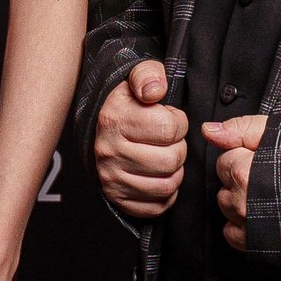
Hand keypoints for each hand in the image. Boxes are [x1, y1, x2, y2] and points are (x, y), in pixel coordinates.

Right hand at [93, 59, 187, 217]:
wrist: (102, 128)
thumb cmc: (127, 104)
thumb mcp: (135, 78)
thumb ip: (148, 74)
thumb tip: (155, 89)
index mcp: (114, 120)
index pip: (169, 128)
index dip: (178, 122)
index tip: (169, 118)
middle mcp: (109, 151)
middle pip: (171, 160)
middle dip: (178, 148)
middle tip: (169, 141)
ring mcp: (111, 178)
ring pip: (166, 185)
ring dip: (175, 172)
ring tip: (165, 157)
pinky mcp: (117, 199)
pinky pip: (157, 206)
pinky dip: (166, 194)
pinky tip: (159, 175)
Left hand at [201, 113, 269, 250]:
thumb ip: (241, 129)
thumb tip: (208, 130)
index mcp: (245, 174)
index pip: (224, 160)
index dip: (245, 156)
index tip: (267, 159)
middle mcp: (243, 204)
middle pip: (224, 185)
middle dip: (241, 178)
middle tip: (272, 176)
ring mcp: (251, 229)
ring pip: (228, 210)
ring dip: (241, 202)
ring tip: (272, 196)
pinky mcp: (259, 248)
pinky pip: (232, 235)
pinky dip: (243, 226)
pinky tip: (265, 216)